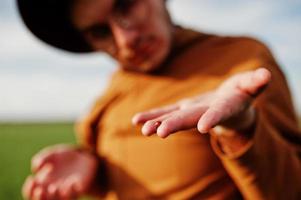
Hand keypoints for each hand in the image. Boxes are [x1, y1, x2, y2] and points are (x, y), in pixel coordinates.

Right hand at [22, 145, 98, 199]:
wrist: (82, 156)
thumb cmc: (63, 157)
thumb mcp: (53, 154)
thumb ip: (43, 158)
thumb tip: (35, 168)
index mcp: (43, 184)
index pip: (31, 193)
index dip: (29, 189)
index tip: (32, 179)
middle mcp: (53, 191)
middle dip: (40, 199)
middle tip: (40, 190)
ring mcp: (66, 191)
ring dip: (56, 197)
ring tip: (54, 187)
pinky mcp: (79, 189)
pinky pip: (75, 195)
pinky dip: (73, 190)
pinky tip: (73, 181)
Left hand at [132, 68, 270, 137]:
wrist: (229, 108)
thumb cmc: (242, 94)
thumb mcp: (251, 85)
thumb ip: (256, 81)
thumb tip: (265, 75)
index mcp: (225, 108)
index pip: (219, 113)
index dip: (213, 117)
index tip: (205, 126)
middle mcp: (205, 114)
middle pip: (191, 119)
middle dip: (176, 124)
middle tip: (161, 132)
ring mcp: (192, 113)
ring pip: (173, 119)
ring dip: (158, 123)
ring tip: (143, 130)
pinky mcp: (182, 109)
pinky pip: (165, 113)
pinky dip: (152, 116)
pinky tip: (136, 120)